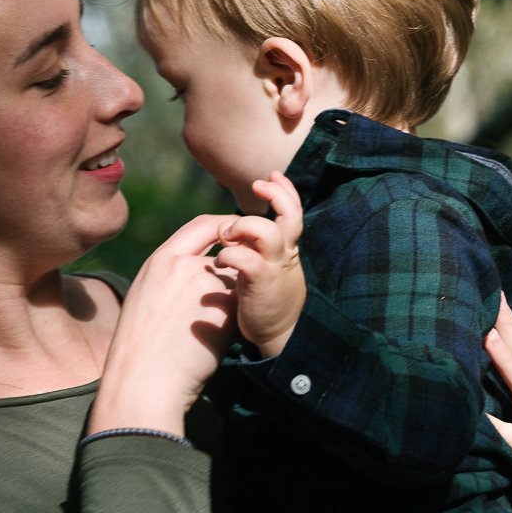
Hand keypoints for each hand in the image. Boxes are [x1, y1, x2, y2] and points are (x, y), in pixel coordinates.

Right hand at [89, 214, 238, 435]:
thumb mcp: (146, 298)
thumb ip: (172, 277)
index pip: (202, 224)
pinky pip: (243, 306)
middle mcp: (185, 265)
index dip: (223, 229)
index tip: (233, 240)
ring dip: (230, 304)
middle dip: (229, 278)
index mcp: (160, 260)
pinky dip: (235, 322)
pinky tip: (215, 342)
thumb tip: (200, 269)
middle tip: (219, 304)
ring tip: (206, 332)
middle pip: (226, 257)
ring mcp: (207, 285)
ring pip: (236, 284)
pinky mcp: (228, 308)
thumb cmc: (140, 352)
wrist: (143, 385)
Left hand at [215, 171, 305, 357]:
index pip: (292, 210)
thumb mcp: (263, 266)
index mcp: (286, 248)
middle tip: (257, 185)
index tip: (272, 176)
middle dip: (276, 195)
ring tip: (227, 235)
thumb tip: (227, 227)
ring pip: (266, 231)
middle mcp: (285, 254)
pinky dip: (228, 254)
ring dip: (243, 225)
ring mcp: (275, 268)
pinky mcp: (261, 283)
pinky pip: (246, 259)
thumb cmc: (265, 301)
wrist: (277, 336)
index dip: (284, 190)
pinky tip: (218, 263)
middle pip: (290, 214)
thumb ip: (252, 247)